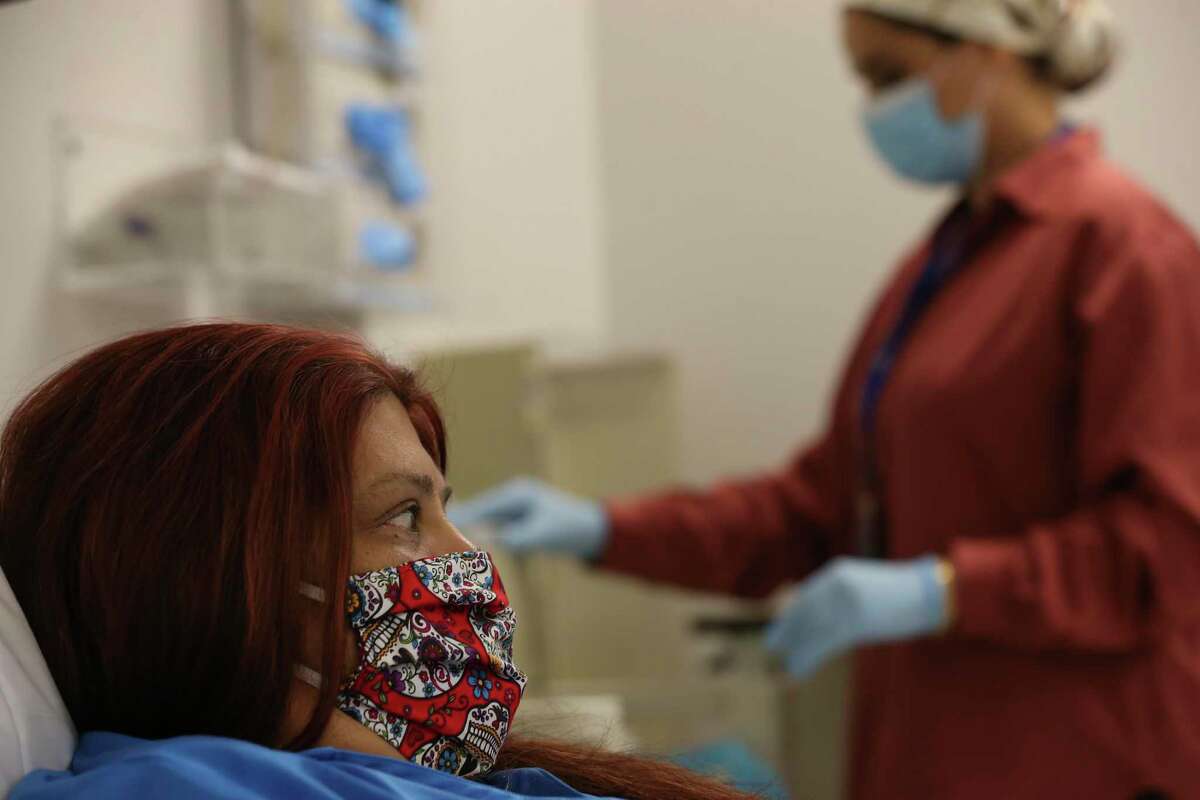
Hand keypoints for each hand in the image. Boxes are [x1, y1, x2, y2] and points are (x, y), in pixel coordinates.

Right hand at [448, 478, 608, 558]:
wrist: (594, 531)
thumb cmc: (570, 530)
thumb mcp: (542, 534)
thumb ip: (515, 537)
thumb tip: (485, 539)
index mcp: (517, 494)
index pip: (482, 505)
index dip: (461, 515)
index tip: (438, 524)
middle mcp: (513, 497)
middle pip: (479, 510)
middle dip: (460, 521)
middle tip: (431, 534)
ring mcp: (515, 507)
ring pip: (485, 518)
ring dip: (469, 528)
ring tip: (443, 540)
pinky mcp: (518, 519)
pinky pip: (494, 525)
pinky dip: (482, 533)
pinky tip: (466, 545)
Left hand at [764, 556, 949, 678]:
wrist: (929, 593)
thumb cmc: (898, 595)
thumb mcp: (862, 588)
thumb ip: (838, 598)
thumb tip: (816, 620)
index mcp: (836, 573)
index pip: (805, 597)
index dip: (789, 617)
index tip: (778, 633)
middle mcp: (836, 583)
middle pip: (804, 612)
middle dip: (788, 632)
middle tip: (774, 648)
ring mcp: (845, 600)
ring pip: (812, 629)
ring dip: (797, 649)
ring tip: (788, 666)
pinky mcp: (856, 619)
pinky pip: (823, 641)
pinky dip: (808, 657)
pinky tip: (798, 669)